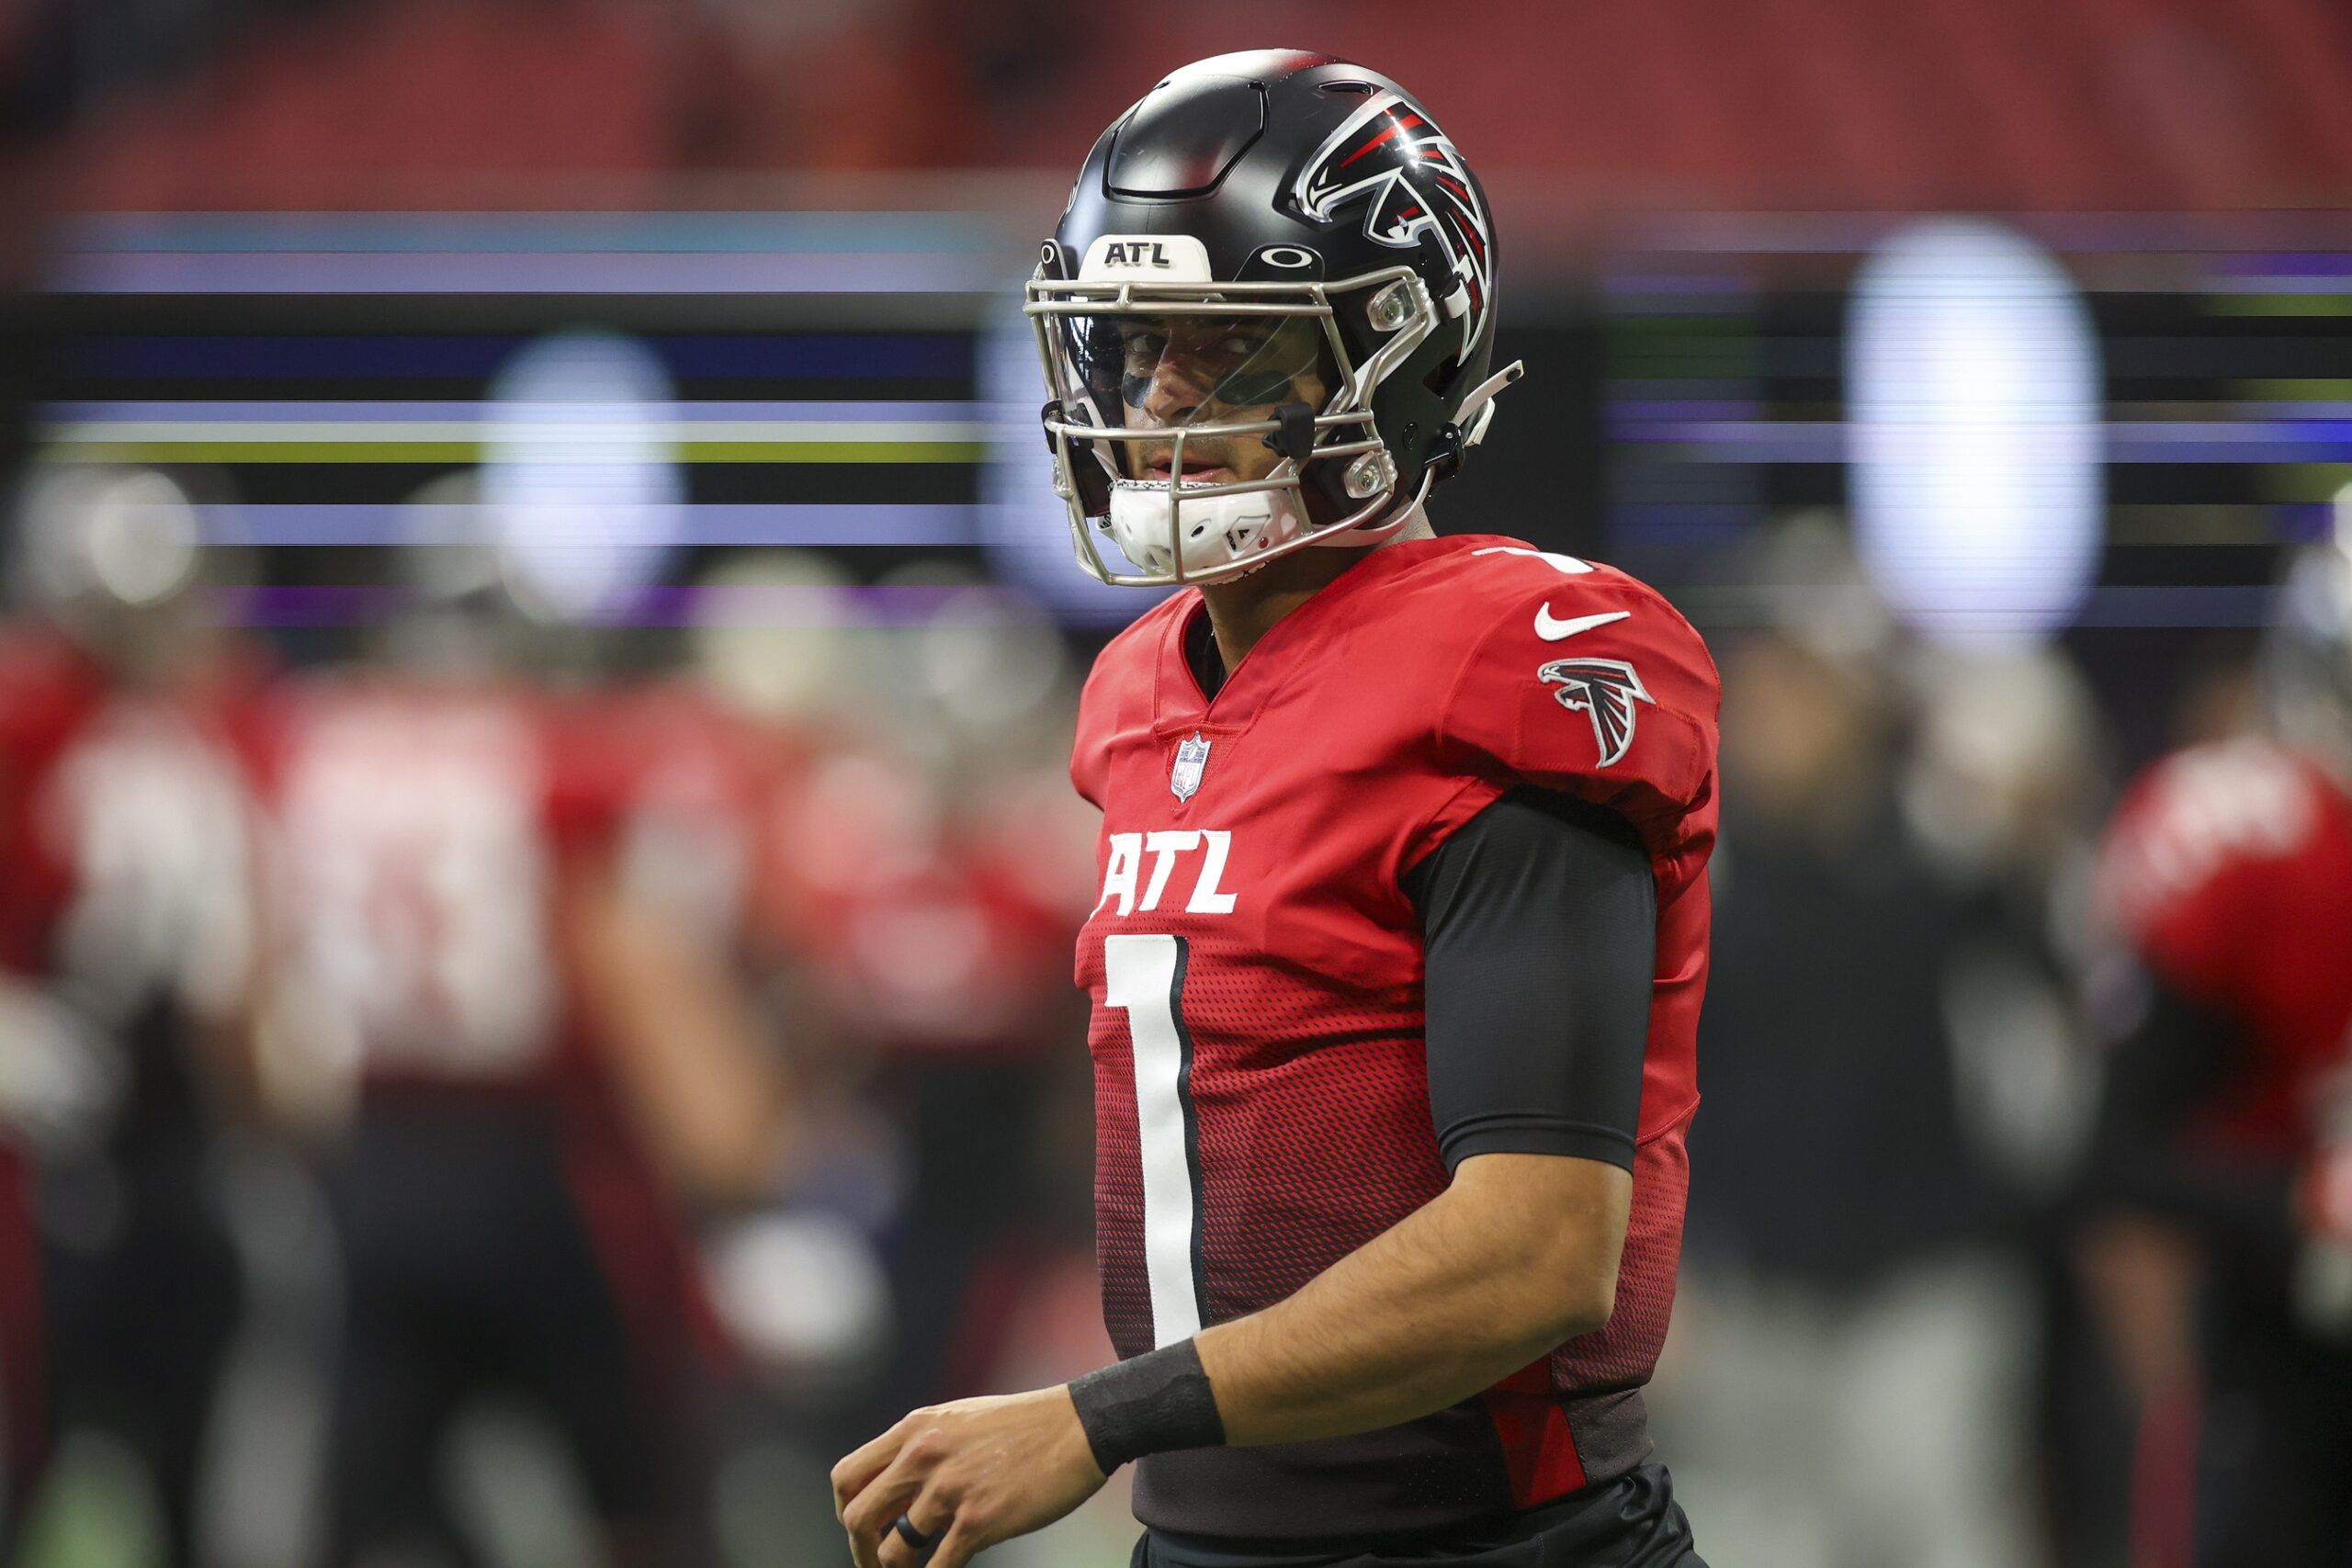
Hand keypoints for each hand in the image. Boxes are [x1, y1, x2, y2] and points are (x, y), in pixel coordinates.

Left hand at [831, 1386, 1108, 1567]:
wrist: (1077, 1427)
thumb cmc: (1023, 1426)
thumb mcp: (958, 1420)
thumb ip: (921, 1448)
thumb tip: (893, 1490)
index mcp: (915, 1430)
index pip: (848, 1477)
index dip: (846, 1511)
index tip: (864, 1529)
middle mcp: (923, 1457)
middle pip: (858, 1517)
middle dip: (861, 1550)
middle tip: (877, 1564)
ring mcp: (950, 1490)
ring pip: (894, 1550)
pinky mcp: (979, 1520)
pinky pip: (937, 1567)